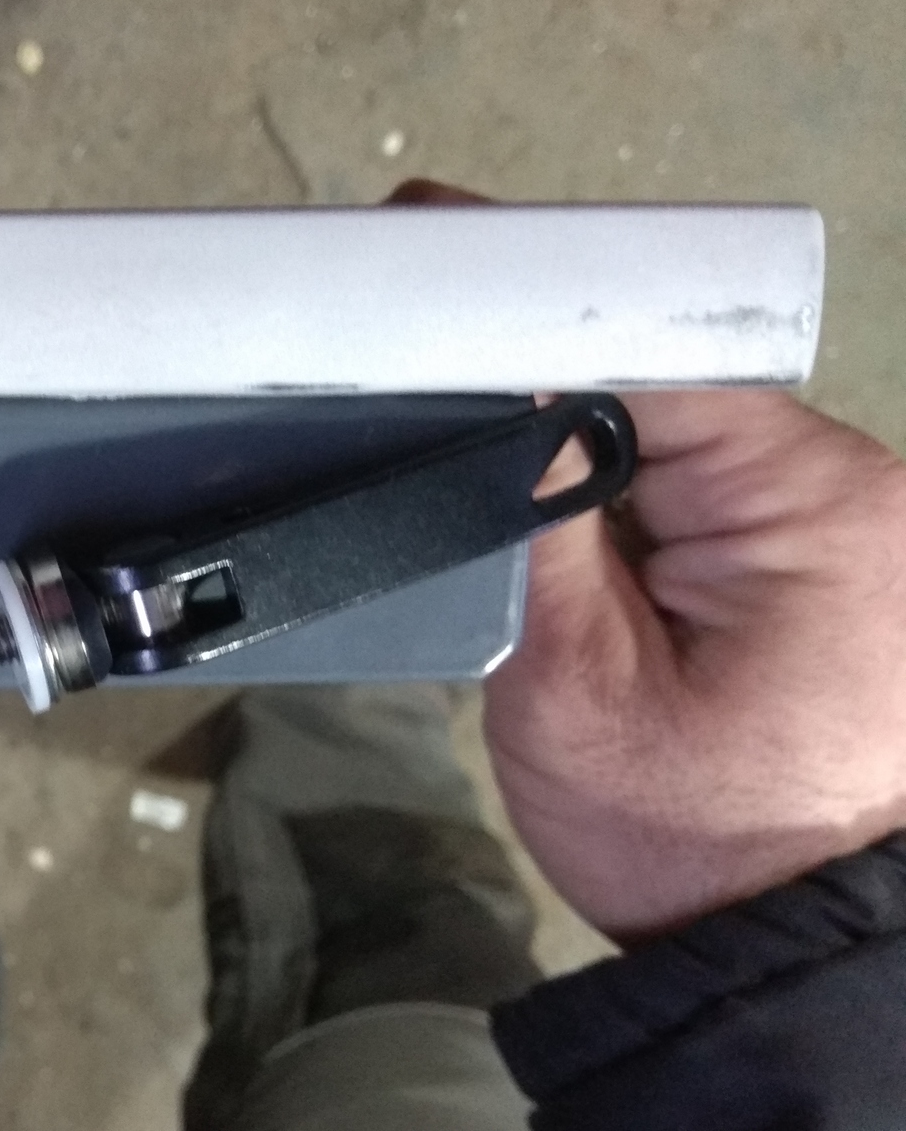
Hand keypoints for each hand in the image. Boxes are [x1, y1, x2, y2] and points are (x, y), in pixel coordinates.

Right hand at [484, 390, 905, 938]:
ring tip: (547, 560)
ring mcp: (861, 528)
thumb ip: (530, 523)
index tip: (450, 370)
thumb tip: (496, 400)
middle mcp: (865, 489)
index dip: (539, 362)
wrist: (770, 952)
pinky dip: (646, 530)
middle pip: (675, 398)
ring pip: (689, 451)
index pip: (656, 363)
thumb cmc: (679, 834)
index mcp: (820, 498)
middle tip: (481, 496)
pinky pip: (717, 502)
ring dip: (607, 490)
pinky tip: (602, 583)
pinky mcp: (840, 569)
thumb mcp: (568, 679)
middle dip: (571, 440)